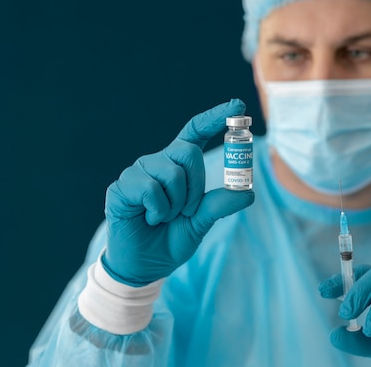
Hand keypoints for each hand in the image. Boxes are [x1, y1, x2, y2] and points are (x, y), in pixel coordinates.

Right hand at [102, 99, 254, 285]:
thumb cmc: (169, 241)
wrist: (143, 265)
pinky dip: (158, 210)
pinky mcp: (122, 186)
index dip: (215, 117)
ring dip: (176, 204)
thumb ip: (219, 206)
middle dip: (196, 186)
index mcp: (177, 166)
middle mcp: (158, 162)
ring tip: (163, 217)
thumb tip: (248, 193)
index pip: (195, 132)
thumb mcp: (200, 224)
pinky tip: (148, 218)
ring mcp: (138, 172)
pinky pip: (151, 189)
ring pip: (172, 173)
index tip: (238, 105)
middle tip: (186, 210)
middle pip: (189, 152)